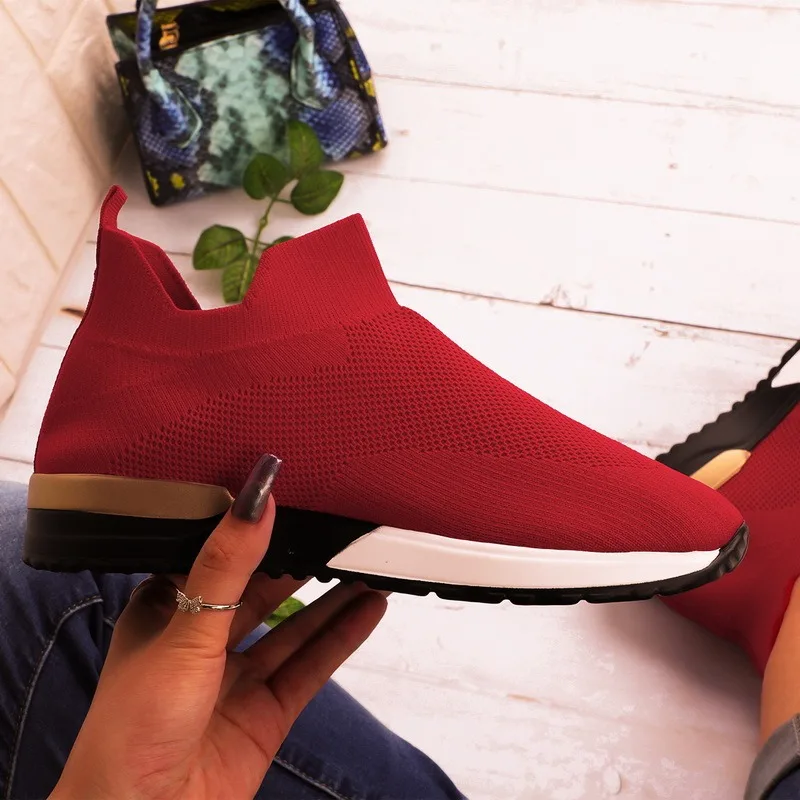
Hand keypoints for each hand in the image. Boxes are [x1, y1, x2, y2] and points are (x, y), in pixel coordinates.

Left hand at [51, 455, 387, 799]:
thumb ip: (227, 565)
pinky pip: (311, 665)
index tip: (295, 498)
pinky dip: (342, 636)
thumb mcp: (185, 630)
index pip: (218, 557)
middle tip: (346, 529)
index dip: (256, 530)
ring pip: (294, 626)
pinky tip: (372, 607)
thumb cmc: (137, 721)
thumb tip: (259, 498)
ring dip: (333, 598)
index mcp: (167, 611)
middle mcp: (204, 640)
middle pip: (264, 590)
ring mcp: (238, 678)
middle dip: (303, 562)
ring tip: (373, 563)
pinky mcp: (268, 712)